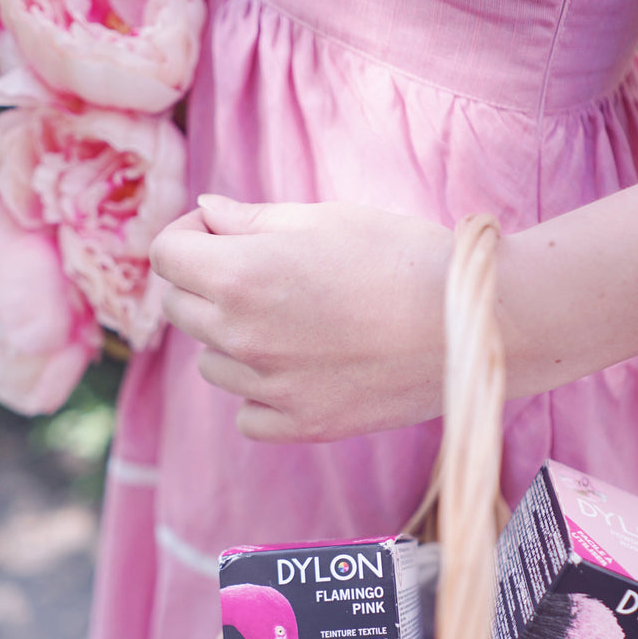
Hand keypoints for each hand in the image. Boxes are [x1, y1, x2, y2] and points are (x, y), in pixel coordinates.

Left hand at [149, 195, 452, 441]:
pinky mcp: (304, 426)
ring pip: (212, 362)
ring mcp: (270, 389)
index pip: (165, 255)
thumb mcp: (324, 217)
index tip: (222, 231)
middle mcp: (242, 337)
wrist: (472, 321)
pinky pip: (249, 414)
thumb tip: (207, 212)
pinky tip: (300, 368)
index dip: (189, 234)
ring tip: (291, 319)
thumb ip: (251, 219)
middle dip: (204, 281)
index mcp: (239, 276)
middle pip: (179, 309)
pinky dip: (261, 392)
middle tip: (258, 268)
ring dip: (231, 338)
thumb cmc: (402, 256)